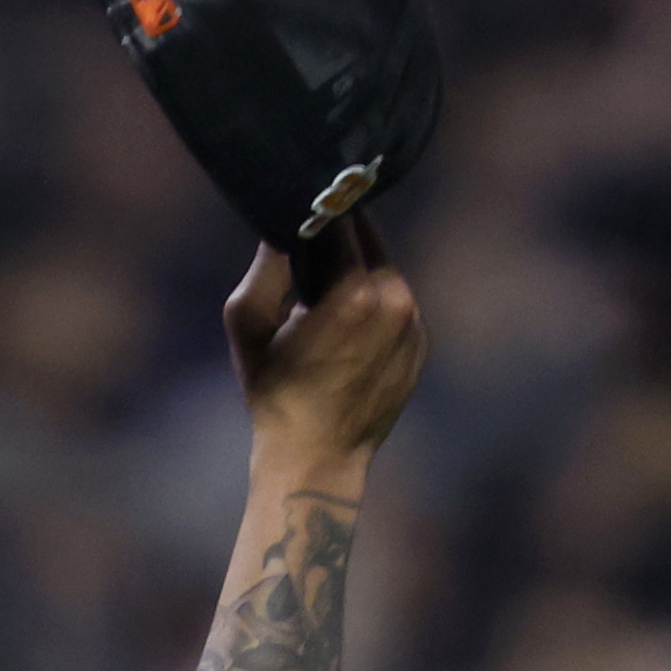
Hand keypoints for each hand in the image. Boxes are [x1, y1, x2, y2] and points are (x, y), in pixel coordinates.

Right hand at [225, 212, 426, 476]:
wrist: (316, 458)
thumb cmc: (274, 393)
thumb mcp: (248, 325)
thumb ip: (266, 264)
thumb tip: (281, 224)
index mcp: (355, 291)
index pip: (342, 222)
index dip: (318, 214)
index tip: (301, 212)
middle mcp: (396, 301)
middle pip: (370, 242)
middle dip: (340, 241)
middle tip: (308, 253)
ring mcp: (414, 325)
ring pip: (386, 273)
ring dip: (358, 273)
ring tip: (324, 298)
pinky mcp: (421, 345)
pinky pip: (397, 307)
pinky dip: (374, 305)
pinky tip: (346, 331)